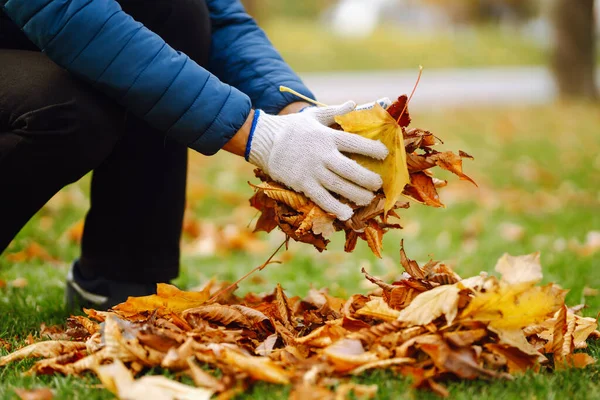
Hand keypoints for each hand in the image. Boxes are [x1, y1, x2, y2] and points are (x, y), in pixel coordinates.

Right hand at [246, 101, 388, 220]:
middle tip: (379, 184)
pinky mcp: (302, 184)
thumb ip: (335, 112)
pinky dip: (335, 207)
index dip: (372, 149)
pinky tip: (346, 214)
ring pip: (340, 186)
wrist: (263, 140)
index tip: (385, 154)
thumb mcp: (313, 116)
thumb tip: (354, 103)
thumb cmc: (290, 128)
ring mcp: (313, 171)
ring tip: (369, 199)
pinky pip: (322, 198)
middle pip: (351, 169)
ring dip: (357, 194)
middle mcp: (323, 155)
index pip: (355, 143)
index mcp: (327, 136)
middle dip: (368, 178)